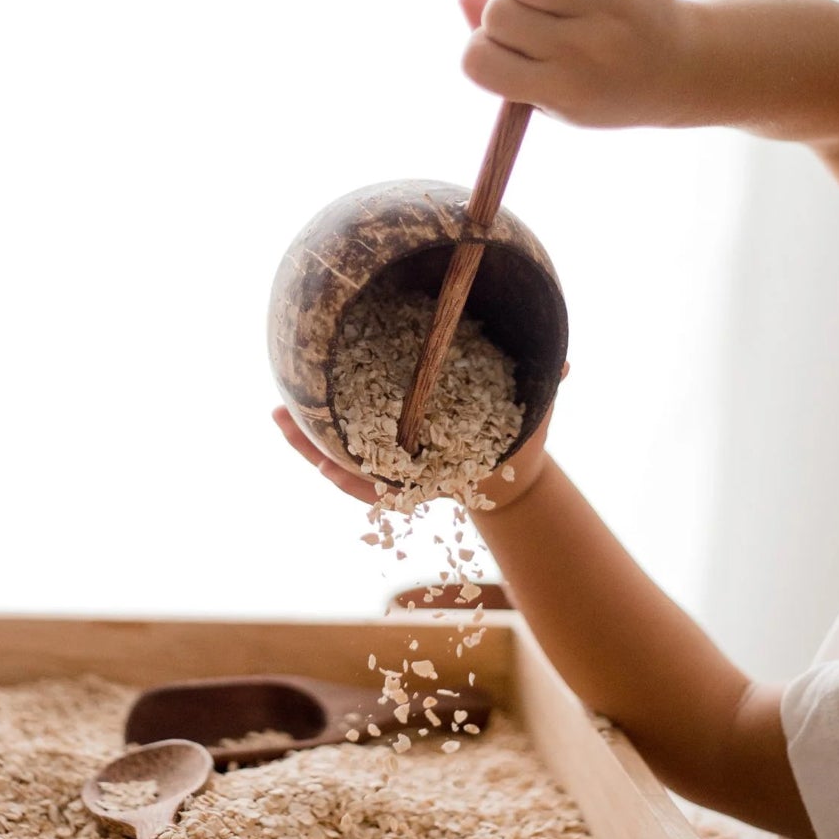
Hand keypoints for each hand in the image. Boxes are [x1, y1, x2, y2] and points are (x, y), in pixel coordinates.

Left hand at [271, 367, 564, 514]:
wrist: (506, 476)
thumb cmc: (513, 441)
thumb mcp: (530, 417)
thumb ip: (544, 387)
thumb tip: (565, 361)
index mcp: (436, 470)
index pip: (390, 477)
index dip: (359, 472)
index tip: (332, 459)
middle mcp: (406, 475)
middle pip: (352, 471)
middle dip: (317, 451)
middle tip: (282, 422)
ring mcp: (388, 470)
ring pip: (338, 463)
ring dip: (305, 442)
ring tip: (273, 416)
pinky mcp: (378, 460)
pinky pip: (340, 455)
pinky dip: (314, 440)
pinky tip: (287, 417)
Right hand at [460, 0, 692, 127]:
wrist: (685, 69)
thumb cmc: (605, 89)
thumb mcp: (552, 98)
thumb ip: (502, 60)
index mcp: (560, 90)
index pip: (479, 60)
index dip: (481, 49)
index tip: (504, 51)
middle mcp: (582, 50)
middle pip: (499, 13)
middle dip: (503, 12)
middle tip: (533, 20)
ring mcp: (605, 8)